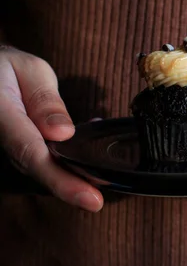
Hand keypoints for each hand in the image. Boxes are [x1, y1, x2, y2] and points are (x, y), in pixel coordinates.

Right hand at [0, 46, 102, 211]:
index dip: (62, 181)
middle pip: (37, 169)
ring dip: (69, 171)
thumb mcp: (30, 69)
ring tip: (99, 173)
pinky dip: (64, 159)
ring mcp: (5, 145)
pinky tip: (87, 151)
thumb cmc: (7, 66)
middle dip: (69, 184)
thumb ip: (45, 101)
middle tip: (98, 199)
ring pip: (38, 167)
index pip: (33, 154)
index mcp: (1, 115)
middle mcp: (0, 136)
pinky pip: (38, 157)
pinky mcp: (15, 146)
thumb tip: (63, 134)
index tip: (90, 199)